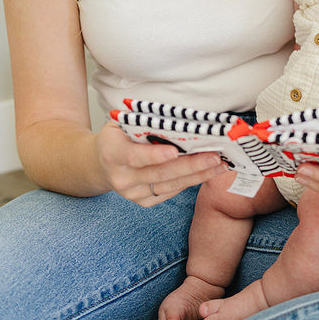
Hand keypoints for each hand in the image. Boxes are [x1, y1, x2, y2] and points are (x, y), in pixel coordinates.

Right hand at [95, 121, 227, 206]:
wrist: (98, 163)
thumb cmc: (117, 136)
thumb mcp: (122, 123)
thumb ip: (145, 123)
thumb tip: (181, 117)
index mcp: (112, 153)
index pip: (134, 156)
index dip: (154, 155)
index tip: (174, 151)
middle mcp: (121, 178)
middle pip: (159, 173)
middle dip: (190, 165)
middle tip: (214, 156)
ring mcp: (132, 193)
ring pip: (170, 185)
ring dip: (198, 175)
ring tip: (220, 164)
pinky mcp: (143, 202)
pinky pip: (170, 191)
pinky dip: (191, 181)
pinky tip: (208, 172)